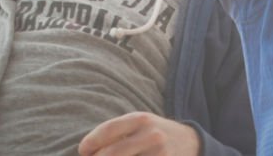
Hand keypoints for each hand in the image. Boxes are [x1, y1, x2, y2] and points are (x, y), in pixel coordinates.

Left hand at [78, 113, 199, 155]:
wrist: (189, 141)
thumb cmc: (155, 133)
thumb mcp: (139, 124)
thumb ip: (116, 132)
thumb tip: (86, 151)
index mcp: (141, 119)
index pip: (108, 130)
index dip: (91, 142)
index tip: (83, 151)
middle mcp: (151, 135)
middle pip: (112, 154)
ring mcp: (159, 153)